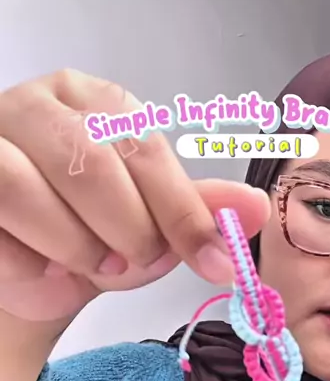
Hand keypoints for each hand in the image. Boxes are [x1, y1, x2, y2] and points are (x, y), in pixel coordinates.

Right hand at [0, 69, 268, 322]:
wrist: (26, 276)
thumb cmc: (85, 239)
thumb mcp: (148, 228)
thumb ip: (194, 214)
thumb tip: (256, 208)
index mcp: (91, 103)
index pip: (143, 147)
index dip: (182, 211)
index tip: (215, 262)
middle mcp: (36, 107)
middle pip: (88, 162)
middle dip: (124, 230)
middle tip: (128, 261)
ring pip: (23, 186)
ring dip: (70, 246)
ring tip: (85, 265)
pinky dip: (23, 263)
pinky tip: (37, 268)